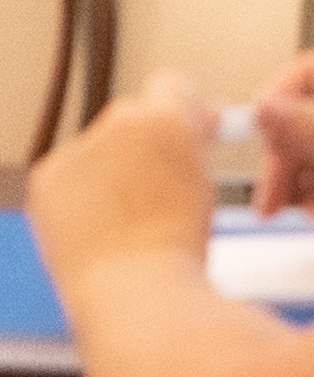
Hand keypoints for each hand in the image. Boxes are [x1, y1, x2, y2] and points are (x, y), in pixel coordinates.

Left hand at [30, 79, 215, 301]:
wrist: (135, 292)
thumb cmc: (175, 250)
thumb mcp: (203, 181)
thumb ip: (196, 143)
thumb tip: (197, 125)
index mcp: (166, 119)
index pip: (170, 85)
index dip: (179, 108)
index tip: (181, 128)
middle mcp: (121, 123)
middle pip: (131, 114)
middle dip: (141, 140)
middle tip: (152, 180)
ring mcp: (80, 150)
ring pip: (97, 147)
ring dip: (109, 167)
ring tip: (123, 215)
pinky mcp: (48, 178)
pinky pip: (66, 173)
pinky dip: (76, 192)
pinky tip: (94, 222)